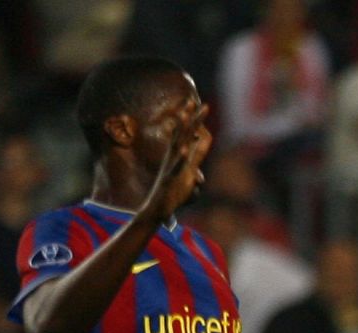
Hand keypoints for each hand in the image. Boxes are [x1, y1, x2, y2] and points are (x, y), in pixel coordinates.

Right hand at [142, 100, 211, 226]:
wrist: (158, 208)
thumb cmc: (173, 191)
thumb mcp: (187, 172)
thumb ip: (194, 160)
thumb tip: (199, 146)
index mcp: (179, 154)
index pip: (188, 133)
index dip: (195, 120)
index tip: (199, 104)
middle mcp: (174, 156)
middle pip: (183, 133)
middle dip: (189, 117)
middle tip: (193, 100)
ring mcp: (172, 165)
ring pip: (177, 144)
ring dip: (181, 130)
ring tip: (184, 116)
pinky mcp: (171, 177)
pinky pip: (176, 166)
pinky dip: (180, 157)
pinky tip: (184, 149)